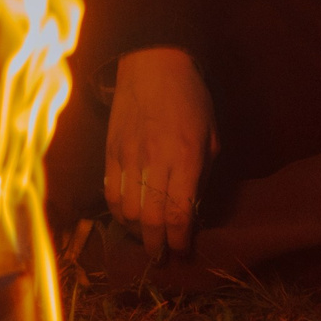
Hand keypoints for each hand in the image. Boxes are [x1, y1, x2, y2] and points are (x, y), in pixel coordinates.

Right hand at [105, 47, 217, 256]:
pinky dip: (117, 211)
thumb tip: (193, 205)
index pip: (179, 212)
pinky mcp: (110, 151)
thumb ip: (203, 171)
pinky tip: (126, 218)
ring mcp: (128, 156)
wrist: (152, 63)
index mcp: (185, 157)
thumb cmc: (190, 98)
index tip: (184, 251)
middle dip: (157, 244)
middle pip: (150, 218)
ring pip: (126, 209)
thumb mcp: (210, 134)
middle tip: (162, 258)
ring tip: (145, 240)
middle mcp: (154, 160)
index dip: (180, 239)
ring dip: (136, 232)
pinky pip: (110, 190)